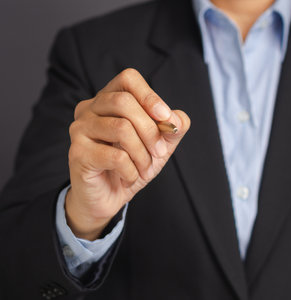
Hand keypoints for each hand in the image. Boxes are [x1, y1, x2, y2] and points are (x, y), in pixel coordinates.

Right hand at [66, 68, 189, 239]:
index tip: (166, 118)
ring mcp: (79, 129)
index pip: (128, 78)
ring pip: (121, 128)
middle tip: (160, 153)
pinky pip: (115, 156)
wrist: (109, 197)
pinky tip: (130, 177)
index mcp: (109, 99)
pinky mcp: (77, 152)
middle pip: (124, 102)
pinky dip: (131, 170)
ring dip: (142, 154)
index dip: (150, 96)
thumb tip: (176, 119)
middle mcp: (89, 108)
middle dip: (151, 131)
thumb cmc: (133, 165)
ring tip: (145, 169)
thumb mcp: (160, 145)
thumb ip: (173, 128)